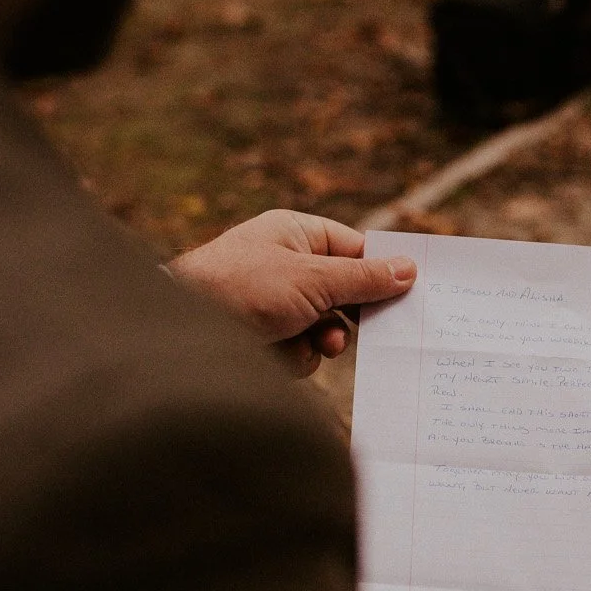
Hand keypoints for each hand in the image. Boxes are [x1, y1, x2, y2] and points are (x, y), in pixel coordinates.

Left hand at [166, 211, 415, 375]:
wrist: (179, 335)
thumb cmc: (240, 288)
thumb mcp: (312, 280)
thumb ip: (363, 278)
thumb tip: (409, 269)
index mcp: (296, 234)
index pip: (354, 248)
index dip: (381, 270)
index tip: (411, 291)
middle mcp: (286, 265)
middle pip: (343, 292)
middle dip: (349, 314)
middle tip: (366, 326)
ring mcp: (274, 303)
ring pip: (325, 327)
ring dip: (322, 339)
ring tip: (313, 341)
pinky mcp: (263, 336)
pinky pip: (301, 349)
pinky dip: (296, 356)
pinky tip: (278, 353)